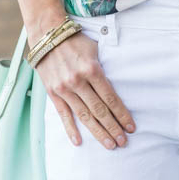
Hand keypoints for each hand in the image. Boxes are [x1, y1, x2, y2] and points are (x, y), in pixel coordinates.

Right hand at [33, 28, 135, 149]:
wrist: (47, 34)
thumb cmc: (75, 41)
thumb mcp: (95, 49)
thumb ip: (104, 69)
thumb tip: (117, 87)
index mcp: (92, 70)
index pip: (111, 98)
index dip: (122, 114)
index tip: (131, 127)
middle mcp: (78, 81)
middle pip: (100, 110)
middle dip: (113, 128)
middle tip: (123, 142)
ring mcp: (64, 89)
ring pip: (84, 116)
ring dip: (98, 132)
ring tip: (109, 144)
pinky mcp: (53, 93)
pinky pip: (63, 114)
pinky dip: (71, 129)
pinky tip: (79, 142)